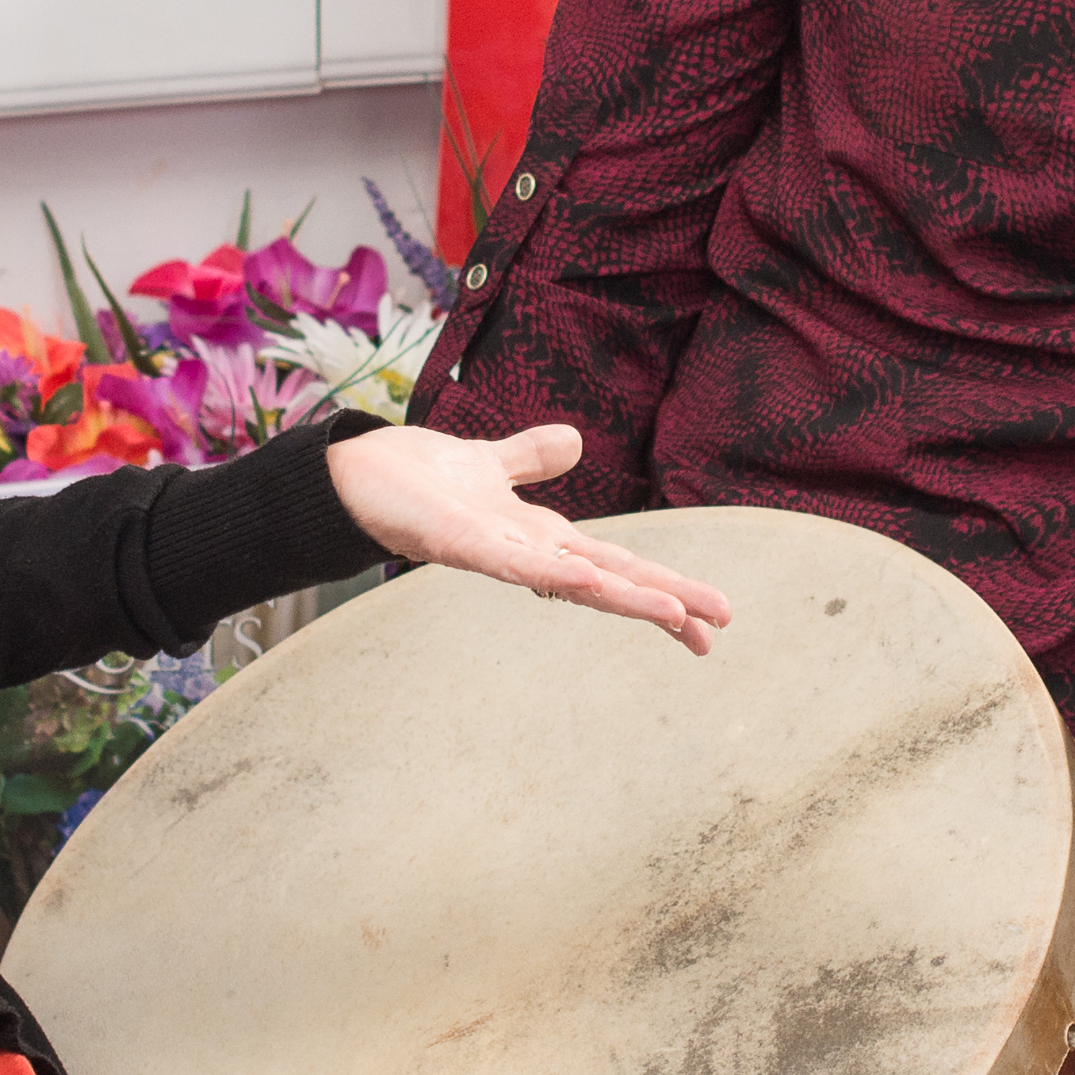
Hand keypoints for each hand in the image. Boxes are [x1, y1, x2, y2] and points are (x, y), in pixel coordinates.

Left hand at [328, 423, 730, 654]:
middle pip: (610, 579)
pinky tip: (588, 583)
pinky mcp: (462, 544)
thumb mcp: (490, 461)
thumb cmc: (416, 479)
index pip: (615, 564)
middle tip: (719, 634)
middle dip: (665, 604)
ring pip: (574, 580)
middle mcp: (526, 553)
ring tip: (676, 615)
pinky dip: (553, 575)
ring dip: (625, 598)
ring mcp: (498, 553)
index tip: (711, 616)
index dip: (663, 586)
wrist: (354, 477)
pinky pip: (515, 564)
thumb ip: (531, 455)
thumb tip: (574, 440)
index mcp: (539, 536)